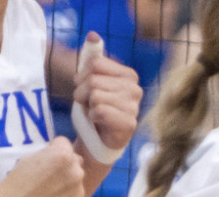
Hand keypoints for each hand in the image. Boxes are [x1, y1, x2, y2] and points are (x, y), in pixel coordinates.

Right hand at [0, 139, 85, 196]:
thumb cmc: (15, 184)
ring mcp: (80, 192)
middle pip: (75, 163)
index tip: (45, 159)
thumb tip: (62, 155)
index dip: (54, 150)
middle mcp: (76, 172)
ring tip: (47, 194)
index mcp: (63, 156)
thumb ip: (49, 154)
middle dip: (64, 167)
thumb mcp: (28, 159)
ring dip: (66, 185)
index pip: (65, 144)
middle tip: (47, 178)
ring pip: (76, 183)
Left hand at [74, 39, 141, 162]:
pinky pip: (100, 111)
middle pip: (94, 80)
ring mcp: (134, 107)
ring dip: (87, 106)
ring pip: (96, 95)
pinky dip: (93, 118)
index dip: (82, 76)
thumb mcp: (89, 79)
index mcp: (129, 75)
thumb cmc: (94, 108)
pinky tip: (100, 123)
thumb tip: (93, 35)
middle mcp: (136, 90)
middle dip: (82, 93)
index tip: (85, 87)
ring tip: (94, 113)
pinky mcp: (129, 124)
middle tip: (89, 104)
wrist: (97, 139)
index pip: (95, 64)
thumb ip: (92, 57)